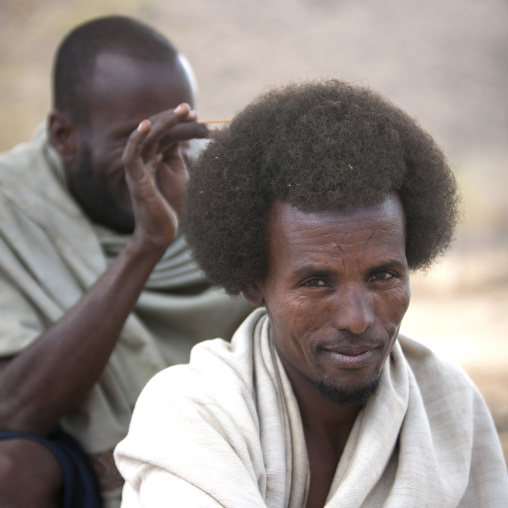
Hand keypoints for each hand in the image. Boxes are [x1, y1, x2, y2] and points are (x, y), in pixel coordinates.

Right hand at [122, 104, 208, 251]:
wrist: (162, 233)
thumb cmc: (171, 207)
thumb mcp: (180, 176)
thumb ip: (178, 158)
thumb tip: (189, 139)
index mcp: (155, 158)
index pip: (166, 134)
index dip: (180, 123)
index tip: (197, 115)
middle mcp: (144, 159)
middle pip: (157, 132)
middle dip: (173, 118)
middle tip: (190, 108)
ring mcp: (138, 168)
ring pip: (147, 138)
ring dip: (163, 122)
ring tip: (180, 110)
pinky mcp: (135, 180)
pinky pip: (131, 155)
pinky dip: (136, 139)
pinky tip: (146, 125)